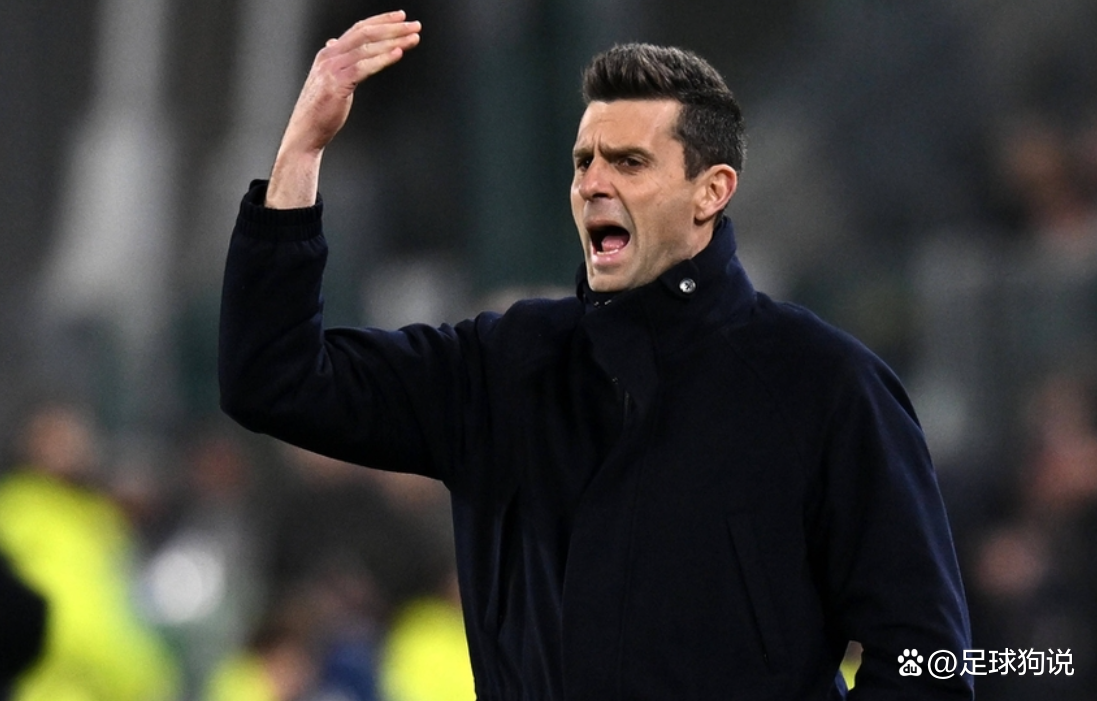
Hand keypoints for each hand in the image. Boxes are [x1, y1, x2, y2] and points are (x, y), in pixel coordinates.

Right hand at [267, 10, 420, 207]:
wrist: (306, 132)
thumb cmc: (319, 109)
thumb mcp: (327, 78)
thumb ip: (334, 60)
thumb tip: (333, 43)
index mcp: (329, 53)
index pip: (358, 29)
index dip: (381, 21)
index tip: (401, 18)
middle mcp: (330, 56)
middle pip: (365, 34)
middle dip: (393, 28)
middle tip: (415, 25)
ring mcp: (332, 69)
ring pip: (367, 47)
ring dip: (393, 41)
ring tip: (413, 38)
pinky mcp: (337, 84)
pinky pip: (364, 67)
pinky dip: (382, 59)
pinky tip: (397, 54)